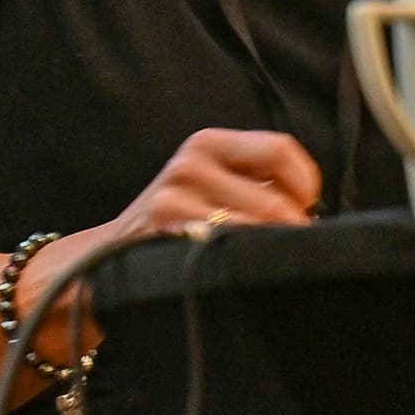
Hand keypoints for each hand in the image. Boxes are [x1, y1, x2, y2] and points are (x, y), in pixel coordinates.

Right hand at [15, 128, 323, 359]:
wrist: (102, 261)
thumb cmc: (170, 229)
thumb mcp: (209, 188)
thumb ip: (255, 186)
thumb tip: (311, 209)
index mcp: (208, 142)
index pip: (281, 150)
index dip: (306, 185)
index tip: (305, 212)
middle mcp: (191, 159)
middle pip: (277, 200)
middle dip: (290, 234)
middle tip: (281, 253)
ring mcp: (176, 192)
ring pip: (258, 229)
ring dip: (266, 254)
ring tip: (253, 264)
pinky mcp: (165, 226)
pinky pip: (228, 247)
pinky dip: (239, 265)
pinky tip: (228, 272)